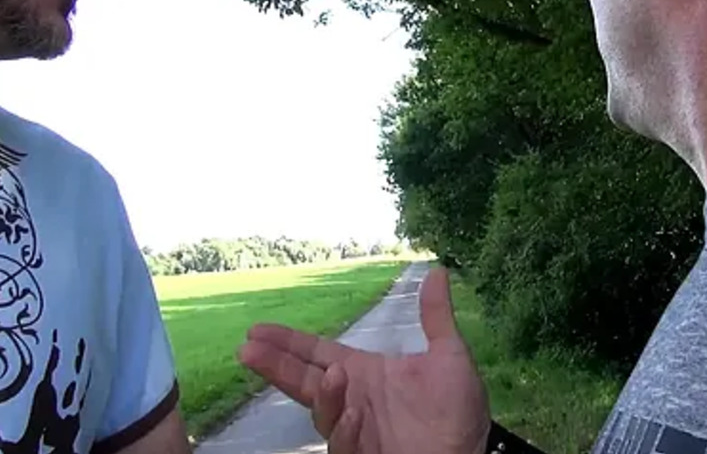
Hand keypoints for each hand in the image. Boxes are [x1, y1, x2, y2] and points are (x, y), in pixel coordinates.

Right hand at [238, 267, 490, 453]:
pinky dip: (345, 431)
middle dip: (277, 366)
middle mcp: (352, 400)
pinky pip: (345, 446)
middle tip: (248, 349)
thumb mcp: (450, 357)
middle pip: (305, 381)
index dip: (289, 343)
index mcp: (366, 374)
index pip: (318, 354)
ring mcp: (356, 431)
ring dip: (324, 394)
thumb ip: (436, 317)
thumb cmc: (458, 411)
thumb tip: (437, 271)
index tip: (257, 330)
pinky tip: (352, 415)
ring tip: (333, 374)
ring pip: (323, 414)